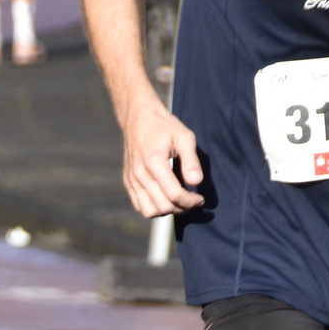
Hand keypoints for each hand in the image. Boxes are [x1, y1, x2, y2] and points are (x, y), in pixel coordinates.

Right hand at [121, 92, 204, 217]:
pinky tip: (166, 199)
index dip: (190, 201)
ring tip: (180, 202)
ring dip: (168, 211)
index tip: (201, 199)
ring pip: (149, 211)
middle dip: (182, 208)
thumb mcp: (184, 137)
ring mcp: (132, 180)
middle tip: (194, 201)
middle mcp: (140, 174)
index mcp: (154, 162)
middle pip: (163, 206)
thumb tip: (196, 183)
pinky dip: (154, 208)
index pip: (174, 194)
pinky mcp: (128, 182)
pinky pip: (140, 206)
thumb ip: (191, 161)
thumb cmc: (164, 126)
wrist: (138, 117)